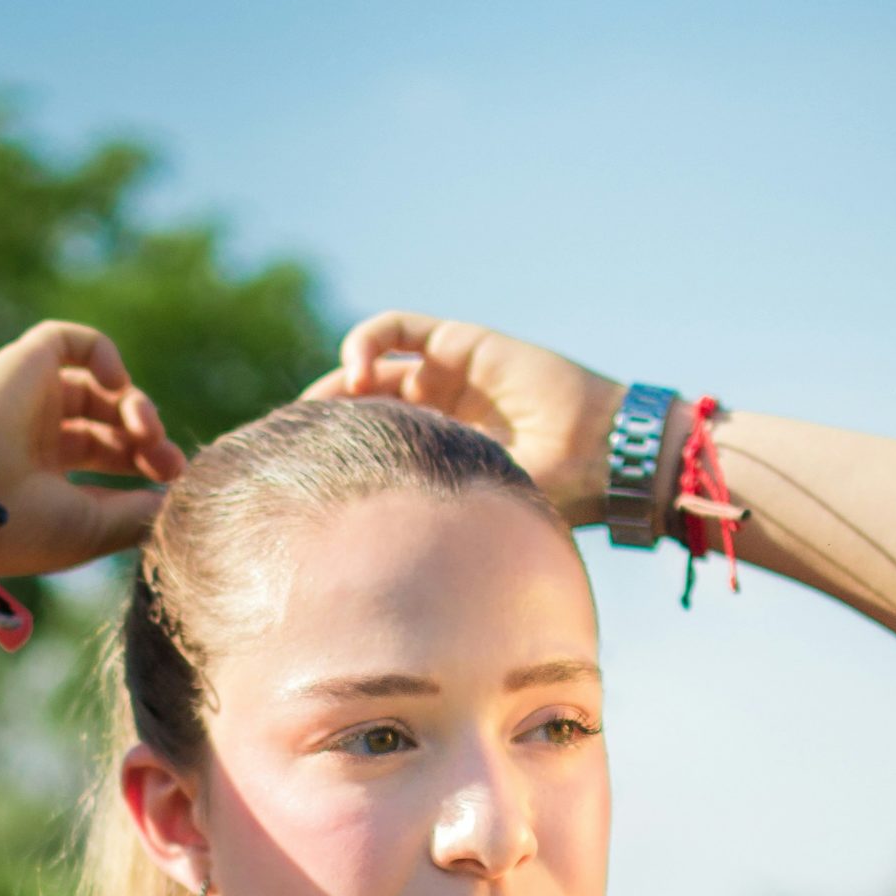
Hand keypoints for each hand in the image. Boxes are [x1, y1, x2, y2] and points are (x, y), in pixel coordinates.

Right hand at [0, 320, 185, 577]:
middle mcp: (35, 434)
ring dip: (136, 406)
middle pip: (111, 423)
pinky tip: (118, 386)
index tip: (173, 481)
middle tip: (166, 461)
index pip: (109, 457)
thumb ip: (137, 513)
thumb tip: (176, 499)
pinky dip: (104, 354)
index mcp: (45, 475)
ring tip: (144, 430)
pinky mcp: (23, 363)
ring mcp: (29, 397)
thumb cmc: (20, 523)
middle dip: (148, 440)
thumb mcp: (92, 529)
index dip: (148, 464)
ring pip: (99, 387)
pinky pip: (70, 340)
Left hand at [301, 313, 626, 526]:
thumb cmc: (548, 499)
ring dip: (340, 383)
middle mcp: (440, 413)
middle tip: (296, 438)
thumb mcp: (466, 516)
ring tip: (324, 408)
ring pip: (373, 366)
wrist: (599, 460)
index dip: (334, 452)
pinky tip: (355, 372)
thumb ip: (422, 519)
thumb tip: (356, 566)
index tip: (299, 475)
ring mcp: (448, 376)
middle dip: (327, 418)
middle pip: (363, 405)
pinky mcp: (459, 343)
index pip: (373, 445)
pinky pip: (399, 329)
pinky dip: (368, 340)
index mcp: (439, 456)